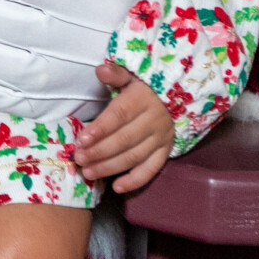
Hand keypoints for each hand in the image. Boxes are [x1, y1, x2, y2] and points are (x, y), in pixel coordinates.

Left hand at [73, 64, 171, 192]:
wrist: (179, 97)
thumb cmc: (145, 88)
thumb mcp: (132, 75)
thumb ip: (116, 74)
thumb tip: (101, 70)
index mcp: (142, 99)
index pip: (120, 115)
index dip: (101, 128)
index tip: (81, 139)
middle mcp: (153, 121)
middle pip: (124, 140)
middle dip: (99, 152)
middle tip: (79, 159)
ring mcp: (161, 139)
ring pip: (134, 157)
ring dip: (110, 168)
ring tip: (88, 173)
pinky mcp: (165, 151)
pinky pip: (151, 169)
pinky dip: (135, 181)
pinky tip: (117, 188)